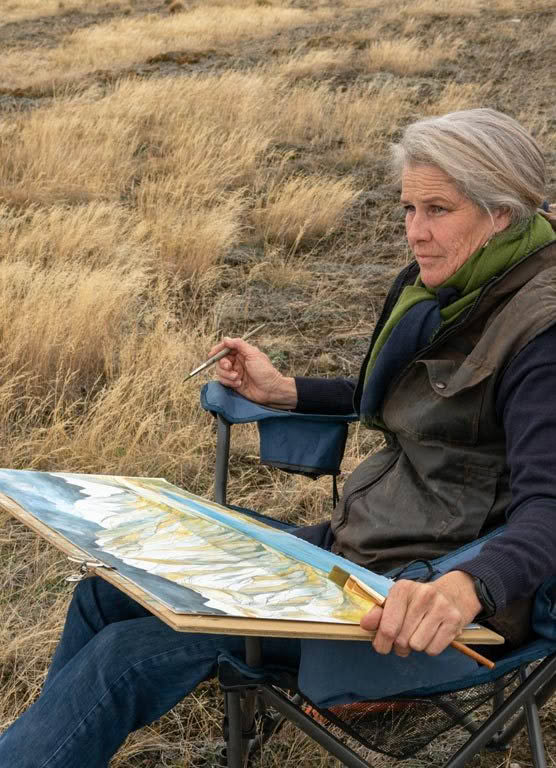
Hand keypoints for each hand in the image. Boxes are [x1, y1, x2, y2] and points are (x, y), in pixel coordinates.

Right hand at [209, 337, 297, 407]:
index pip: (226, 348)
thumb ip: (239, 345)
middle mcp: (237, 362)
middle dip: (222, 364)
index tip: (212, 354)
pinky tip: (239, 384)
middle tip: (229, 367)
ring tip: (238, 378)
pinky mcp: (233, 383)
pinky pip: (224, 381)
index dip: (218, 350)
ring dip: (227, 375)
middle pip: (220, 360)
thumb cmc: (265, 371)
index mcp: (242, 353)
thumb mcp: (253, 354)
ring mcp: (235, 373)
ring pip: (220, 371)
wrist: (271, 390)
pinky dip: (229, 382)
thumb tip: (226, 339)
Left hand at [360, 571, 481, 656]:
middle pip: (402, 640)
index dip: (382, 642)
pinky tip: (432, 634)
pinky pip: (434, 650)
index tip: (383, 645)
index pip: (388, 628)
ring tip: (418, 634)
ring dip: (415, 646)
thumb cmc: (415, 602)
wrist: (451, 594)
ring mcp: (441, 607)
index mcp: (402, 589)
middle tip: (403, 638)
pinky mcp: (454, 620)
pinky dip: (430, 648)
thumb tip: (365, 624)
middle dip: (399, 645)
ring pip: (418, 646)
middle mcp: (422, 595)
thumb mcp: (395, 602)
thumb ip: (378, 614)